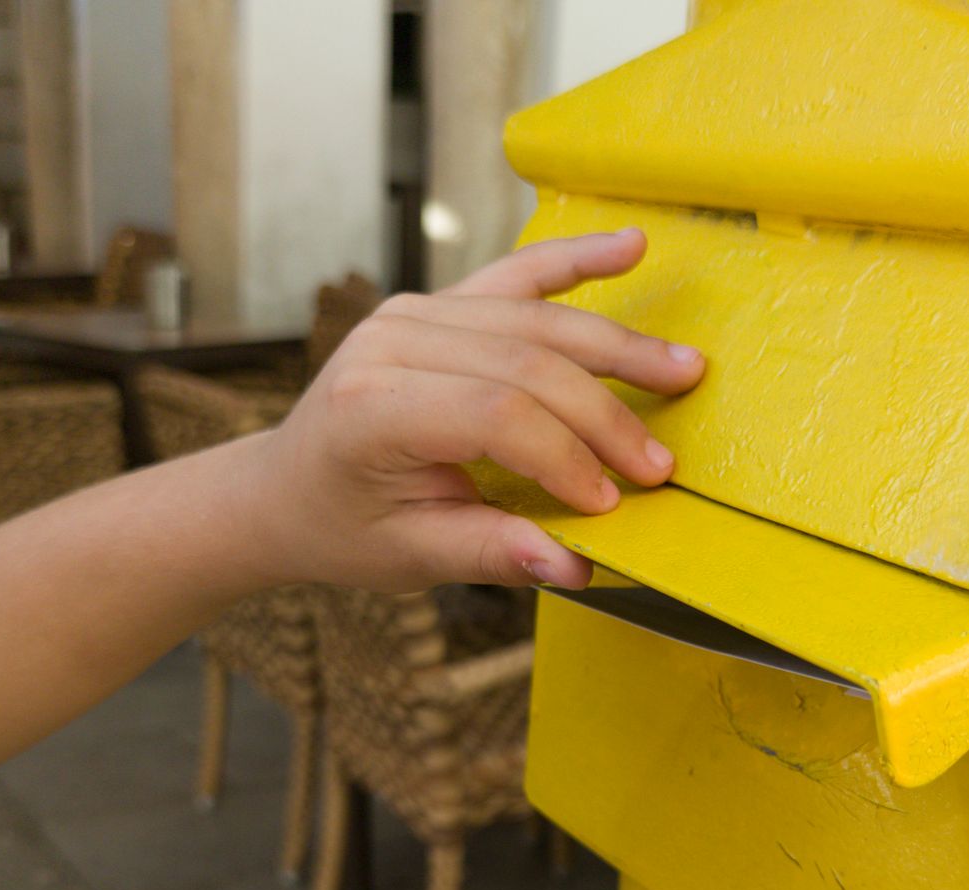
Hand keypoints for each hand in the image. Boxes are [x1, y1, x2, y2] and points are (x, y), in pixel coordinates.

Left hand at [248, 228, 704, 592]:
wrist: (284, 489)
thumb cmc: (342, 526)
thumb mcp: (407, 556)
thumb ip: (490, 553)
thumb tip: (574, 565)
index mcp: (372, 407)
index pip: (495, 416)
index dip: (564, 457)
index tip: (610, 504)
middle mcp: (390, 342)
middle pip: (524, 362)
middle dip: (604, 414)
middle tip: (660, 465)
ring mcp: (412, 312)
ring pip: (534, 318)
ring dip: (616, 346)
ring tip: (683, 370)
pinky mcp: (437, 303)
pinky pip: (516, 275)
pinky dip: (576, 260)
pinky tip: (631, 246)